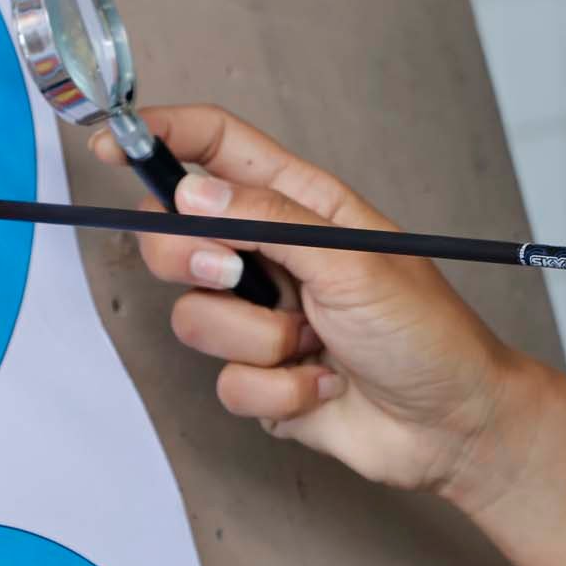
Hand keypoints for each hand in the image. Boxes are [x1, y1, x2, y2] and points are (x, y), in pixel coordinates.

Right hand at [90, 105, 532, 499]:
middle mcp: (270, 252)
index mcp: (297, 203)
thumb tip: (191, 190)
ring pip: (193, 316)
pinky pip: (224, 382)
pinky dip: (277, 392)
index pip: (214, 147)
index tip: (112, 141)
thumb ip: (266, 222)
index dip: (161, 137)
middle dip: (191, 259)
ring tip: (315, 347)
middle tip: (234, 274)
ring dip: (258, 342)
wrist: (452, 428)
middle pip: (175, 232)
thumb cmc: (427, 333)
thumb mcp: (353, 263)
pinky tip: (324, 388)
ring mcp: (259, 316)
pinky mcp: (258, 376)